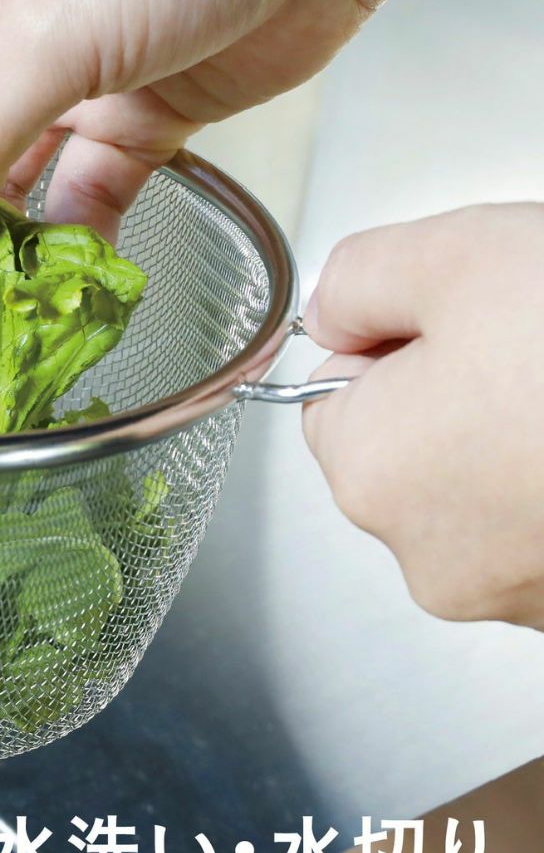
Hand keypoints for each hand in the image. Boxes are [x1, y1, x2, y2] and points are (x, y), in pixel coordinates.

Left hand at [302, 205, 543, 627]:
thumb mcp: (455, 256)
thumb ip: (357, 280)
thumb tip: (332, 316)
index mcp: (372, 474)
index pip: (330, 399)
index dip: (389, 345)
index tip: (455, 320)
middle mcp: (433, 559)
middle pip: (416, 448)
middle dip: (461, 391)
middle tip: (538, 344)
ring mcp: (525, 596)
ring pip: (492, 489)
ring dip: (526, 437)